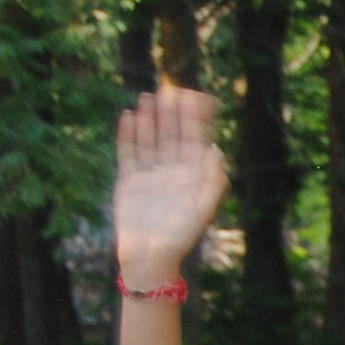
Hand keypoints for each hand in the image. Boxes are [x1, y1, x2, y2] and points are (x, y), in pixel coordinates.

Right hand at [113, 85, 227, 284]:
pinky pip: (129, 152)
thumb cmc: (182, 235)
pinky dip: (129, 134)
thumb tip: (216, 149)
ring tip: (149, 96)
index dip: (196, 120)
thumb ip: (213, 180)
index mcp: (193, 177)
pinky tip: (129, 115)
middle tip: (171, 89)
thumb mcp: (204, 208)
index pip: (196, 141)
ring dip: (151, 119)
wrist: (150, 255)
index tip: (197, 97)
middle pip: (173, 136)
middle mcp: (173, 173)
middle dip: (173, 114)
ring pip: (151, 140)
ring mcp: (150, 174)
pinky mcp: (129, 180)